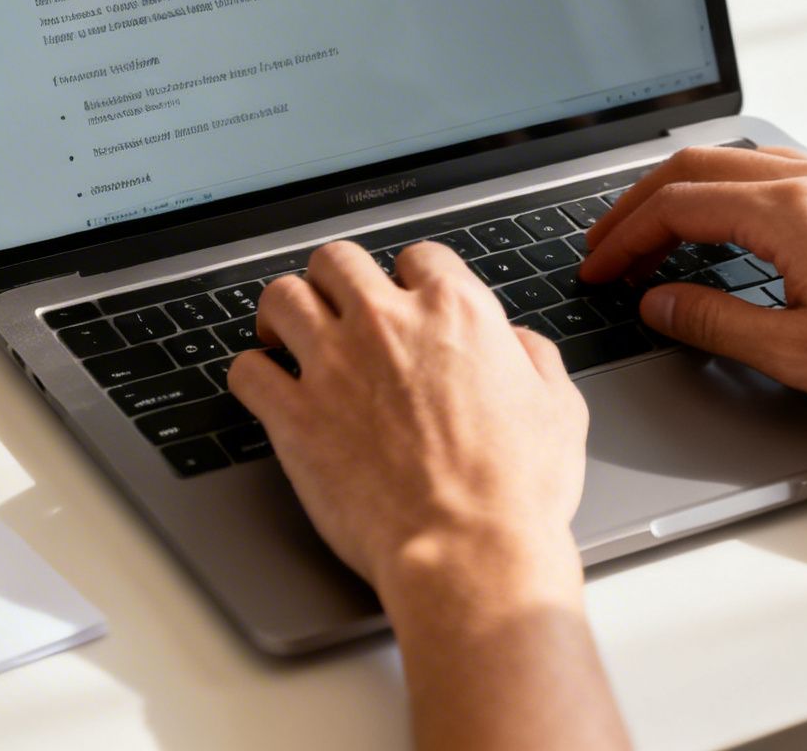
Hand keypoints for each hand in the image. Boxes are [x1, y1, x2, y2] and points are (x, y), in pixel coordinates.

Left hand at [227, 240, 587, 601]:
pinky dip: (252, 374)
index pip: (417, 257)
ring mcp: (334, 364)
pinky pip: (247, 370)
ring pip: (283, 297)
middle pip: (337, 261)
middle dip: (334, 280)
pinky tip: (265, 387)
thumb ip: (533, 358)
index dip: (408, 277)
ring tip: (285, 334)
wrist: (469, 549)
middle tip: (334, 308)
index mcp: (455, 312)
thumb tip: (515, 343)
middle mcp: (387, 323)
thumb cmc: (516, 490)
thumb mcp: (558, 408)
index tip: (400, 298)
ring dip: (284, 312)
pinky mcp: (294, 415)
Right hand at [580, 146, 806, 422]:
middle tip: (608, 245)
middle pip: (699, 167)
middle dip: (640, 205)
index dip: (623, 237)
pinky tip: (728, 229)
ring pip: (741, 163)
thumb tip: (659, 305)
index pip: (677, 205)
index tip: (598, 268)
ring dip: (686, 194)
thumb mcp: (796, 352)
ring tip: (656, 235)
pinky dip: (732, 194)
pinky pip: (780, 173)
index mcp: (790, 211)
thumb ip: (714, 323)